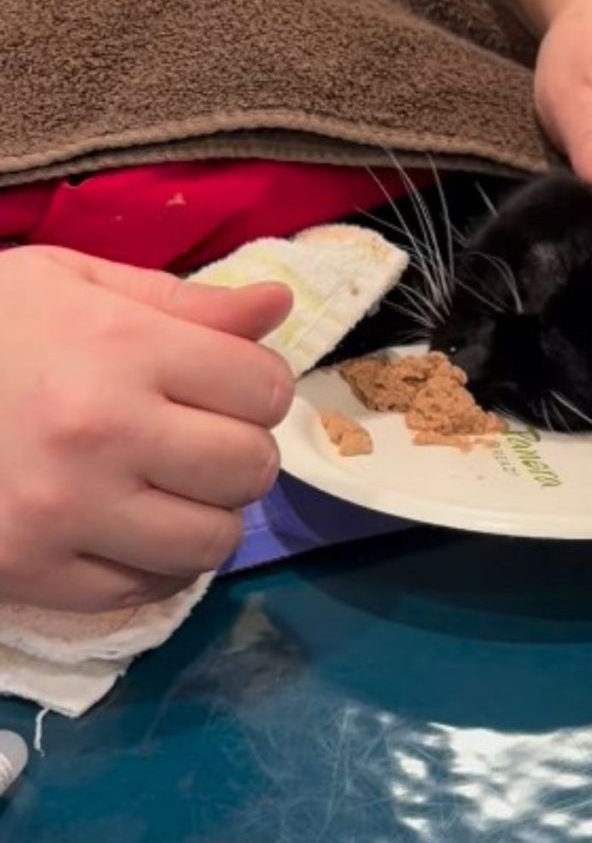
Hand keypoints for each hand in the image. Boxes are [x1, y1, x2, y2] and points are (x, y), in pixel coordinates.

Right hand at [0, 246, 293, 612]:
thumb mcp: (78, 284)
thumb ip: (187, 301)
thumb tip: (279, 304)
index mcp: (120, 348)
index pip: (265, 388)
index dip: (260, 384)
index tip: (231, 383)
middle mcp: (100, 434)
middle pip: (251, 467)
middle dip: (244, 449)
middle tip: (204, 435)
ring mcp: (63, 514)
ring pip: (214, 541)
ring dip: (210, 512)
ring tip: (172, 483)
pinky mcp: (31, 574)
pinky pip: (150, 588)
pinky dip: (158, 560)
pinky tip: (131, 523)